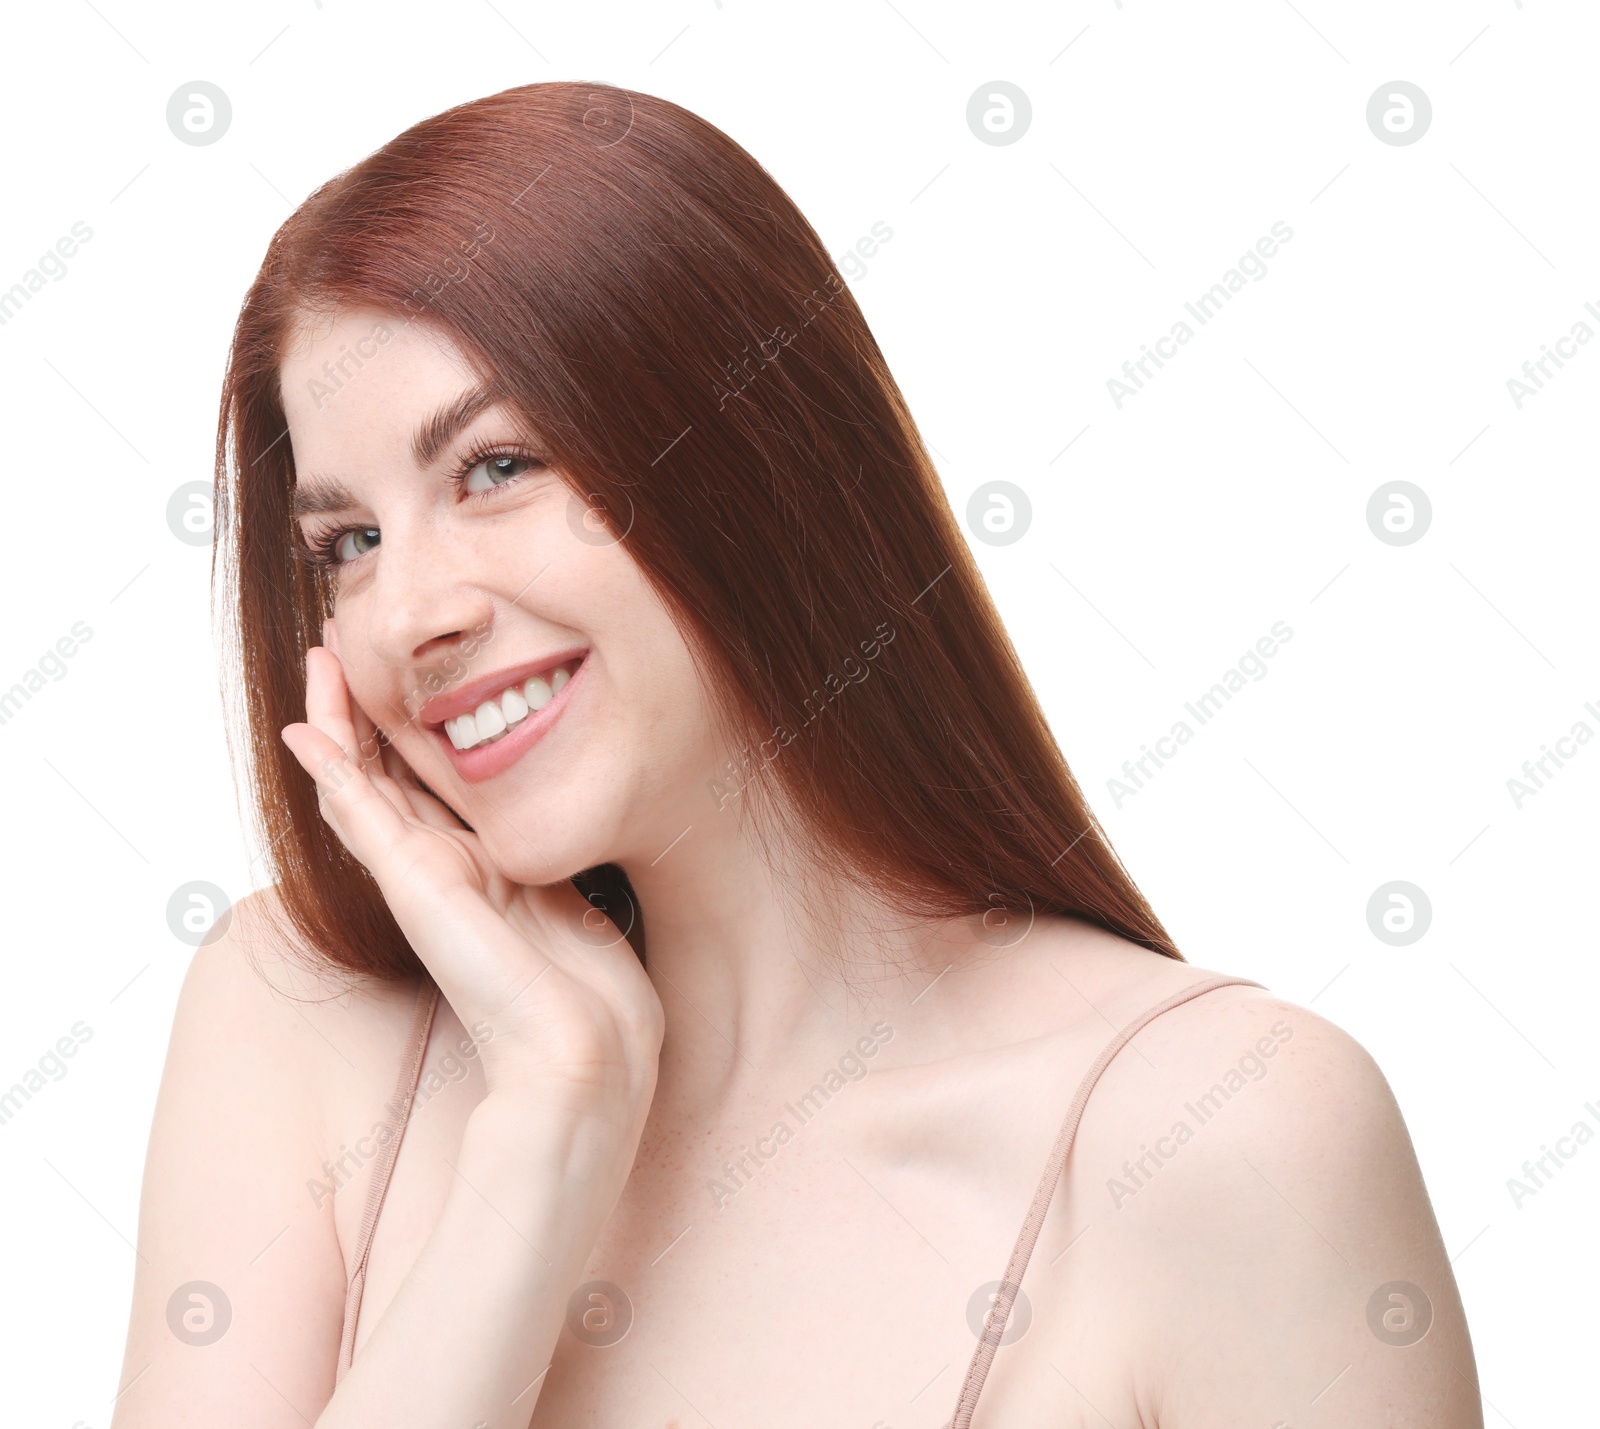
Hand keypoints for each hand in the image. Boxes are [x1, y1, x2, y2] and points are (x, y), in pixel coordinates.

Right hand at [279, 621, 662, 1140]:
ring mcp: (420, 875)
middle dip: (364, 713)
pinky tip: (304, 731)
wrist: (578, 1045)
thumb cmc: (588, 990)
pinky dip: (330, 770)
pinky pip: (359, 811)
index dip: (413, 735)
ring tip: (319, 665)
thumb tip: (568, 836)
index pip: (434, 789)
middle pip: (387, 776)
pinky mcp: (411, 881)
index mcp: (481, 870)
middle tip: (340, 651)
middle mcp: (443, 869)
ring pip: (362, 783)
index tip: (406, 680)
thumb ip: (550, 865)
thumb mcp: (572, 898)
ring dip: (336, 723)